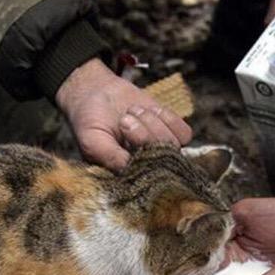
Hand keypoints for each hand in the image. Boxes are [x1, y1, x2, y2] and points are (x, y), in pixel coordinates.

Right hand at [55, 58, 191, 170]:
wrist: (97, 94)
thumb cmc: (90, 121)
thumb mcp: (93, 141)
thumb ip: (110, 157)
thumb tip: (131, 168)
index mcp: (128, 176)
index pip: (147, 179)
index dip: (142, 156)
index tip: (124, 129)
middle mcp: (147, 167)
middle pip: (163, 159)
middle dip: (145, 135)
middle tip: (124, 119)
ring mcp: (161, 150)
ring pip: (174, 145)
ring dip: (154, 124)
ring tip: (132, 111)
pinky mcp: (171, 133)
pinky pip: (184, 133)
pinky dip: (168, 118)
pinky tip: (150, 110)